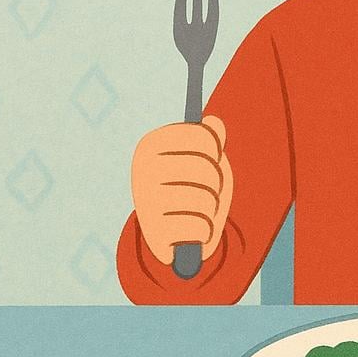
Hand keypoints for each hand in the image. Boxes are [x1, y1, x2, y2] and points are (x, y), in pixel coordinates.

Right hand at [130, 115, 233, 265]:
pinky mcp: (154, 235)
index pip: (201, 135)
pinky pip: (199, 227)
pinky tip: (194, 230)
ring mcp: (145, 202)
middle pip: (205, 167)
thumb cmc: (192, 185)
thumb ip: (209, 138)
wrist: (172, 232)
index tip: (213, 154)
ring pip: (204, 198)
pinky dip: (205, 231)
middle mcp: (142, 171)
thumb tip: (214, 122)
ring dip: (211, 207)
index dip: (214, 148)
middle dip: (215, 181)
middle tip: (207, 188)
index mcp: (150, 145)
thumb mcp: (203, 156)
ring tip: (200, 210)